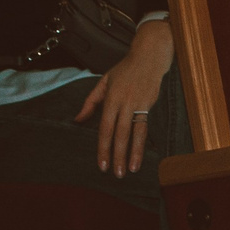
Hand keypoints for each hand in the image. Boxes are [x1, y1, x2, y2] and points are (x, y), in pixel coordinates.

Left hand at [75, 19, 174, 176]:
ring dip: (133, 153)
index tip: (102, 164)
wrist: (150, 56)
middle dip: (117, 155)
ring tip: (130, 169)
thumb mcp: (104, 81)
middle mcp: (125, 103)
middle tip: (115, 173)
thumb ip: (91, 102)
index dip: (103, 147)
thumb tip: (78, 120)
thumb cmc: (126, 69)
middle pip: (120, 134)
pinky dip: (142, 142)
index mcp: (111, 98)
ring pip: (136, 133)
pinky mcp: (151, 104)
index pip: (105, 128)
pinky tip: (140, 154)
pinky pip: (145, 127)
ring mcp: (140, 104)